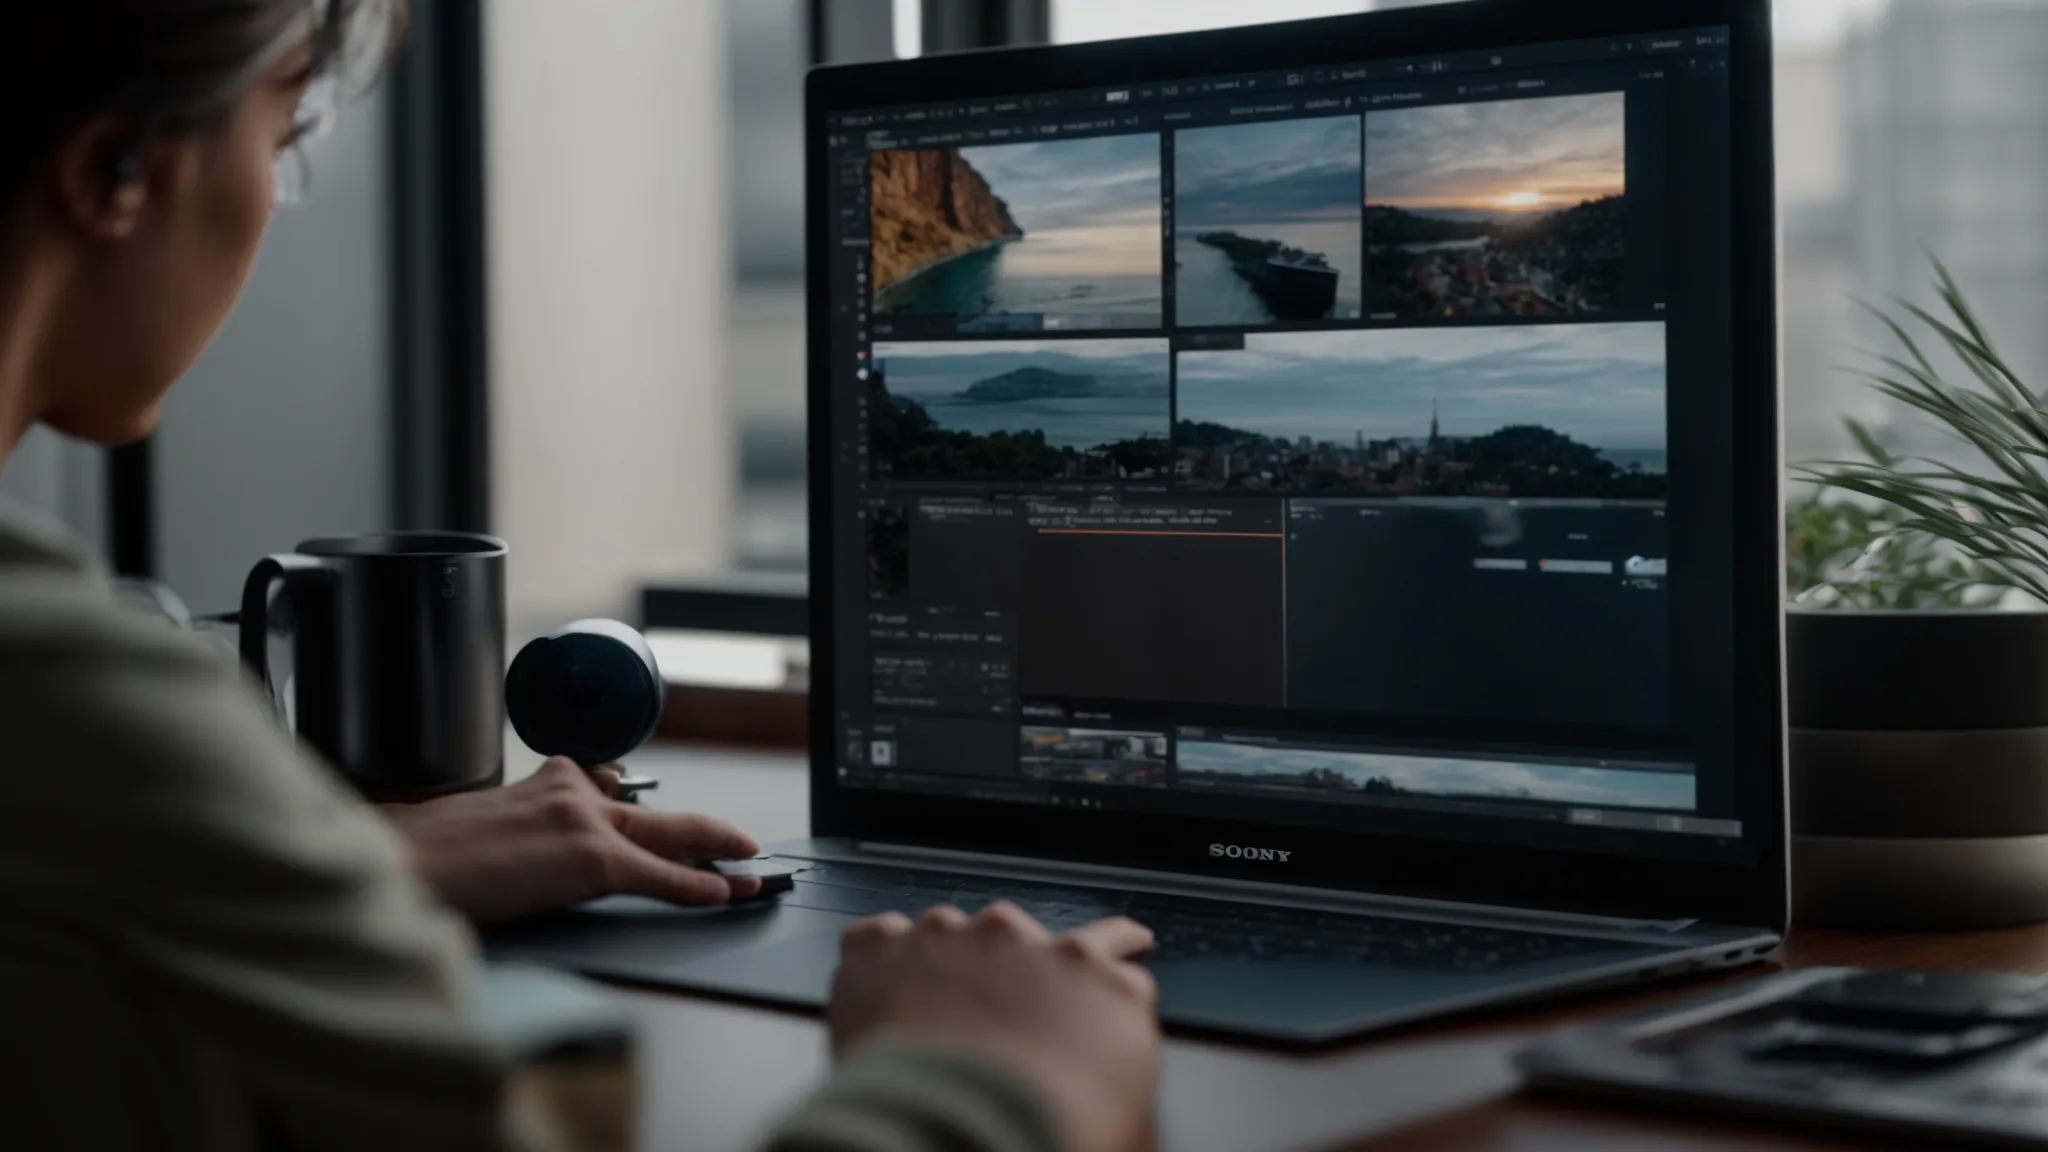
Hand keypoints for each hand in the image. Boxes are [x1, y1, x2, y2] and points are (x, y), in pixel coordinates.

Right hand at [380, 757, 760, 923]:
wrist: (404, 858)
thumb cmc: (433, 851)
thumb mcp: (495, 820)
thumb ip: (537, 823)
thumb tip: (558, 850)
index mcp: (551, 779)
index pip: (618, 795)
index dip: (656, 817)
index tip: (682, 827)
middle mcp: (575, 790)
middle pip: (657, 812)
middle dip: (708, 831)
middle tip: (743, 844)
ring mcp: (586, 822)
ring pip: (668, 837)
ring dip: (715, 856)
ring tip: (749, 871)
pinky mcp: (590, 859)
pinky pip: (659, 874)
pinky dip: (695, 885)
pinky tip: (721, 892)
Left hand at [829, 903, 1160, 1151]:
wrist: (947, 1135)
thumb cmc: (1038, 1134)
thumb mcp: (1125, 1116)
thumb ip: (1120, 1066)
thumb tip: (1115, 1084)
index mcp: (1096, 979)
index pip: (1113, 952)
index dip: (1102, 973)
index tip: (1108, 966)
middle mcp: (1022, 940)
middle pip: (1022, 938)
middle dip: (1014, 970)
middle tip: (1002, 1013)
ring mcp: (948, 935)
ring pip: (950, 936)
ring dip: (946, 971)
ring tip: (933, 1023)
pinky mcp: (883, 946)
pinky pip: (881, 940)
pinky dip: (880, 968)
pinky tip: (881, 1000)